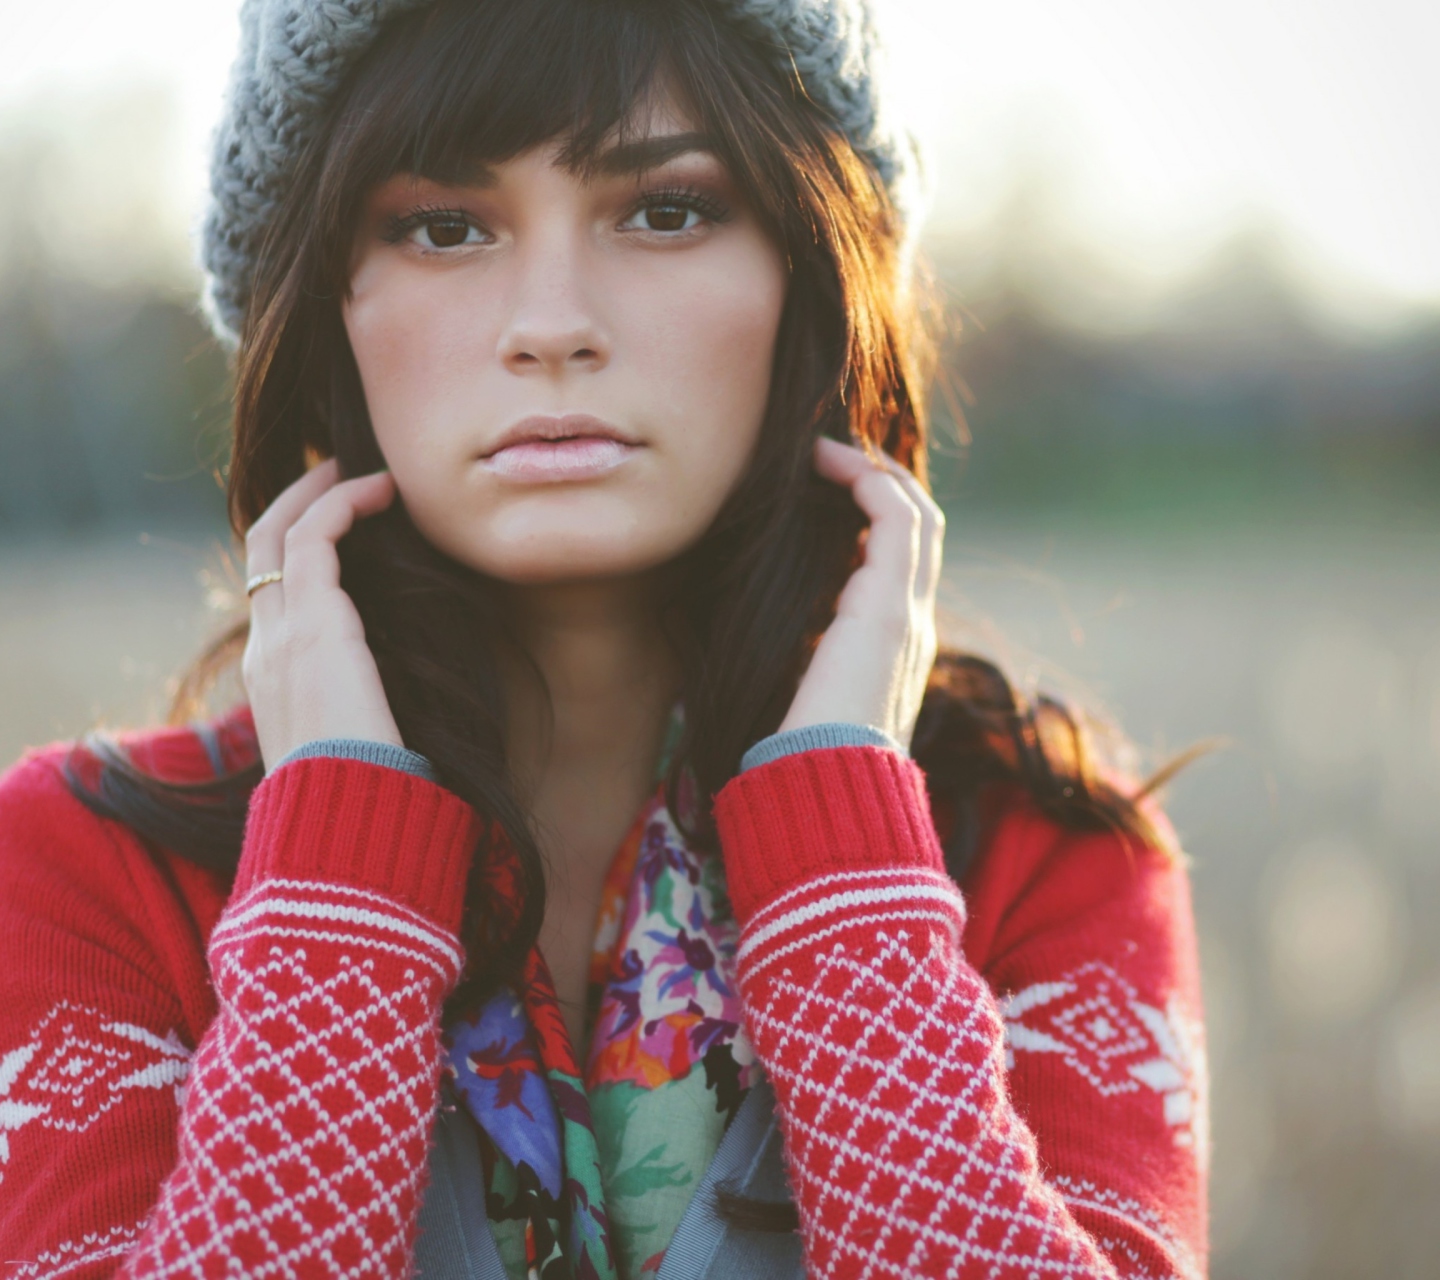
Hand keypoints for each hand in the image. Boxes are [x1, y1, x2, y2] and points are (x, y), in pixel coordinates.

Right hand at [241, 458, 402, 770]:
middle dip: (297, 502)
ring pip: (279, 532)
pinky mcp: (315, 624)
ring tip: (367, 470)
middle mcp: (267, 650)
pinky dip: (343, 502)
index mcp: (274, 680)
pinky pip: (314, 536)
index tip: (344, 524)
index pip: (271, 595)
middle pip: (260, 550)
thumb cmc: (367, 799)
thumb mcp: (366, 749)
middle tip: (340, 472)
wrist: (347, 823)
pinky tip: (383, 489)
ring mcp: (282, 635)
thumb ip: (375, 718)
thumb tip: (417, 715)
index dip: (298, 550)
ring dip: (321, 491)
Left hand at [778, 437, 943, 749]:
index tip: (823, 493)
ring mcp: (908, 612)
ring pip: (915, 513)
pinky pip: (894, 515)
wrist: (827, 791)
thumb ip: (796, 671)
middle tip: (828, 458)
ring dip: (871, 470)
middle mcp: (912, 625)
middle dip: (880, 483)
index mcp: (894, 650)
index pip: (902, 565)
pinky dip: (864, 477)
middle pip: (920, 529)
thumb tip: (755, 658)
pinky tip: (822, 461)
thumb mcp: (800, 703)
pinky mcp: (887, 605)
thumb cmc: (803, 759)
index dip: (873, 519)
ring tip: (823, 450)